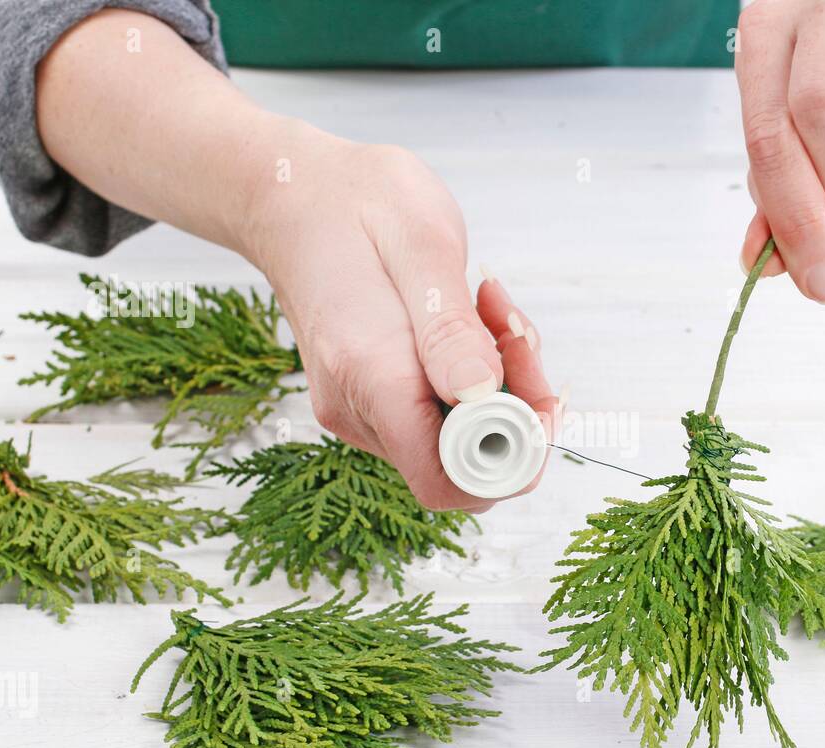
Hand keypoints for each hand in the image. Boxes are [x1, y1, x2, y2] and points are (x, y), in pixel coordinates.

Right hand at [245, 131, 556, 511]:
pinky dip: (474, 373)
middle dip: (516, 406)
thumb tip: (481, 394)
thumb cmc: (355, 203)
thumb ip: (449, 327)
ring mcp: (362, 407)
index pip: (446, 479)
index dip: (511, 454)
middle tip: (516, 330)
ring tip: (490, 306)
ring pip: (458, 435)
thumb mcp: (421, 244)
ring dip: (499, 381)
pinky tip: (470, 316)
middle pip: (463, 461)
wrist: (291, 192)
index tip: (534, 388)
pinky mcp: (371, 395)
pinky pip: (442, 409)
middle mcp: (359, 409)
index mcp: (370, 377)